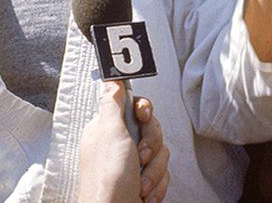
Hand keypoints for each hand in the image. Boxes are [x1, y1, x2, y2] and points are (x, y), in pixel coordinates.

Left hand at [78, 81, 169, 202]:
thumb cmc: (107, 179)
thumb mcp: (109, 132)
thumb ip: (113, 103)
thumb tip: (112, 79)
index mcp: (108, 129)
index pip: (135, 106)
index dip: (144, 111)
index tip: (143, 117)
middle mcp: (120, 145)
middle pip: (153, 130)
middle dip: (152, 147)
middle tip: (140, 157)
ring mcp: (133, 165)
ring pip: (161, 154)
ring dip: (154, 172)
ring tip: (140, 184)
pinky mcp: (144, 182)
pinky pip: (164, 175)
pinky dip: (157, 186)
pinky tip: (144, 195)